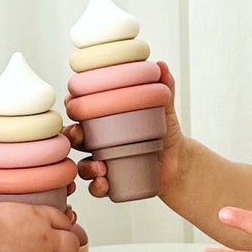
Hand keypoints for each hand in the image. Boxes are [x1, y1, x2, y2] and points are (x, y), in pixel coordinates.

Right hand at [0, 203, 79, 251]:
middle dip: (67, 248)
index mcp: (40, 216)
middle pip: (72, 245)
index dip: (63, 227)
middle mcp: (45, 238)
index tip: (59, 231)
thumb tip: (20, 220)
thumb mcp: (6, 207)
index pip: (65, 221)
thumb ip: (21, 216)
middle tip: (60, 250)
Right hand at [66, 60, 186, 199]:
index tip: (73, 102)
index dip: (73, 105)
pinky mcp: (111, 180)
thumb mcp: (164, 109)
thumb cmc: (165, 131)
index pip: (82, 109)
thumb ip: (163, 88)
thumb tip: (161, 65)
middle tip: (80, 135)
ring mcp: (102, 161)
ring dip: (86, 166)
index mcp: (105, 120)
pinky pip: (96, 186)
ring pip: (83, 164)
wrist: (178, 162)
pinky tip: (104, 184)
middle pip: (75, 137)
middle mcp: (99, 140)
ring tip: (100, 168)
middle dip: (73, 136)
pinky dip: (97, 187)